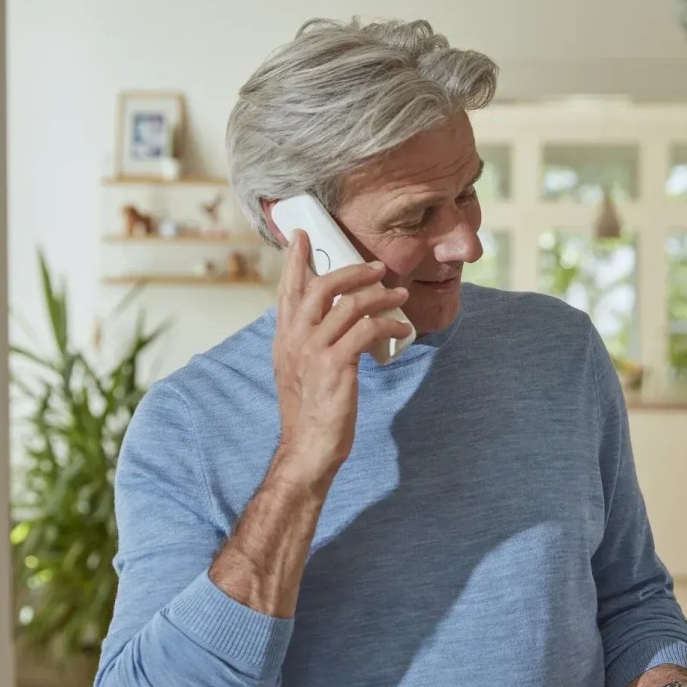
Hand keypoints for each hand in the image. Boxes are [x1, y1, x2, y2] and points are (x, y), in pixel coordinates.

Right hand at [271, 231, 411, 487]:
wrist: (307, 450)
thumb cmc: (311, 413)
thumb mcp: (301, 372)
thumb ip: (309, 343)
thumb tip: (333, 321)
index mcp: (284, 340)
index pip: (287, 291)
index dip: (295, 261)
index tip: (301, 235)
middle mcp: (294, 341)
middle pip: (319, 286)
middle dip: (349, 269)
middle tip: (374, 265)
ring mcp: (312, 352)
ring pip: (347, 305)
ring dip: (379, 295)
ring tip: (399, 294)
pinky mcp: (335, 366)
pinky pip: (366, 331)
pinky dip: (388, 325)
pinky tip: (403, 330)